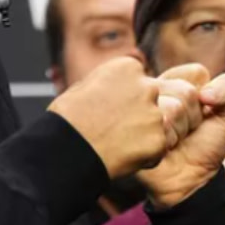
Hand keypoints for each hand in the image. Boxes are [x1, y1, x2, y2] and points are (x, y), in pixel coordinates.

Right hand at [49, 56, 164, 178]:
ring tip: (117, 144)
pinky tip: (122, 157)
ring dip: (143, 134)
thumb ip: (109, 84)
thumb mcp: (85, 86)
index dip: (126, 98)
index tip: (111, 110)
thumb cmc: (67, 119)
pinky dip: (144, 156)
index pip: (139, 81)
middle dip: (139, 114)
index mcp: (128, 67)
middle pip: (151, 100)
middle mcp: (147, 86)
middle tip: (116, 129)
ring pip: (156, 125)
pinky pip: (157, 149)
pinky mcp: (158, 140)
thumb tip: (116, 87)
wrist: (67, 148)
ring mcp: (155, 114)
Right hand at [139, 72, 224, 208]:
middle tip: (185, 132)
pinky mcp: (130, 129)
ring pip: (172, 108)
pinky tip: (161, 148)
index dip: (205, 98)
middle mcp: (154, 90)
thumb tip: (205, 94)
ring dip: (180, 132)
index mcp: (174, 80)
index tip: (201, 114)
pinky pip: (157, 126)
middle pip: (185, 91)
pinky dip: (167, 142)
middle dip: (193, 118)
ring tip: (172, 141)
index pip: (196, 73)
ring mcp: (139, 109)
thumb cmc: (206, 147)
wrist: (189, 183)